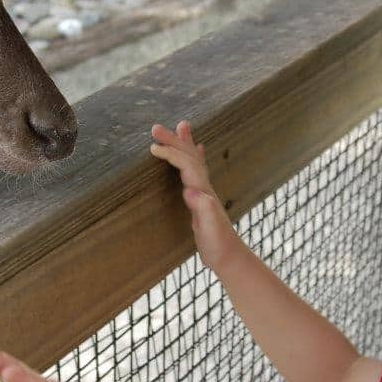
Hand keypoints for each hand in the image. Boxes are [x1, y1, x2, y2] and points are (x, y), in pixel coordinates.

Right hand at [150, 121, 240, 269]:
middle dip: (174, 141)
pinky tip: (197, 150)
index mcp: (203, 191)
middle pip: (189, 157)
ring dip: (185, 143)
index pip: (186, 165)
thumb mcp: (209, 228)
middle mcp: (204, 187)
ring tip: (182, 126)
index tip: (153, 147)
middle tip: (156, 128)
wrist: (229, 256)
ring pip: (193, 160)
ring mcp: (203, 191)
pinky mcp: (200, 198)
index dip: (171, 154)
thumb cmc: (218, 243)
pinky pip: (196, 171)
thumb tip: (189, 190)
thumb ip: (203, 208)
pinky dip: (194, 157)